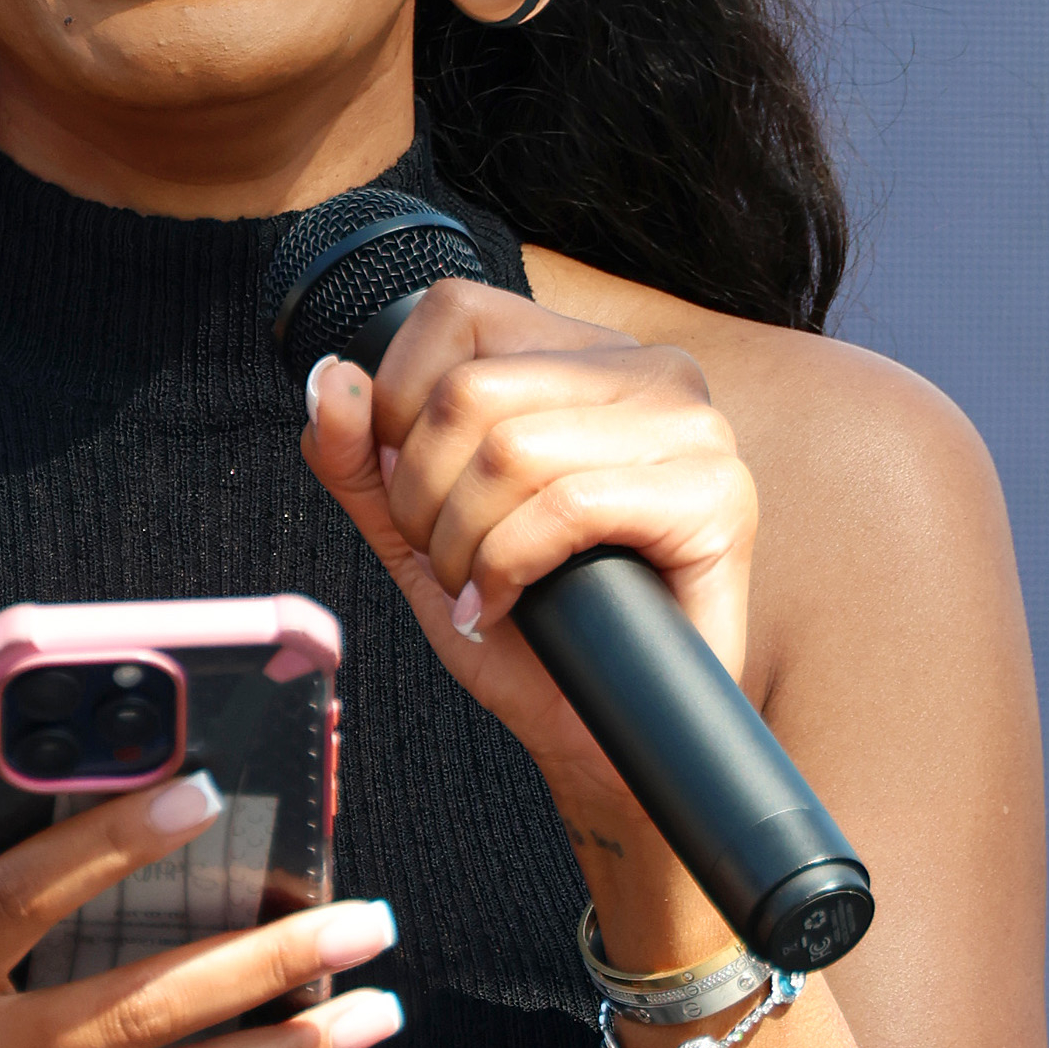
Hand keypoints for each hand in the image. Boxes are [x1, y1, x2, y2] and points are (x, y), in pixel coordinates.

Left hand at [299, 278, 758, 937]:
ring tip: (481, 589)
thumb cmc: (523, 632)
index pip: (455, 311)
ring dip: (463, 544)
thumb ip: (362, 458)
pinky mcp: (718, 496)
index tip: (420, 496)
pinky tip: (507, 604)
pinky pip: (565, 505)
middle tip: (450, 561)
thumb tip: (330, 378)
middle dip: (424, 498)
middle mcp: (650, 372)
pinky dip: (507, 569)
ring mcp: (695, 429)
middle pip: (469, 390)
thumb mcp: (416, 533)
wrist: (595, 736)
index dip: (401, 409)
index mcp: (584, 357)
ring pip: (510, 447)